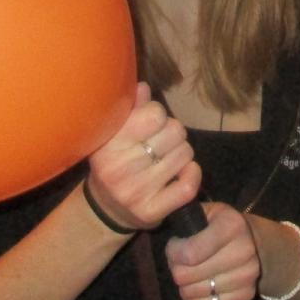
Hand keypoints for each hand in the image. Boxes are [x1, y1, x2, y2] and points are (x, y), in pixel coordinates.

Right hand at [85, 82, 200, 231]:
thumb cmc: (116, 160)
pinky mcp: (151, 212)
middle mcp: (119, 169)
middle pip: (175, 132)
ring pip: (184, 155)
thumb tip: (143, 87)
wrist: (107, 208)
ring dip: (182, 153)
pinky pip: (188, 185)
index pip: (154, 115)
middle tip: (163, 142)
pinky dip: (192, 174)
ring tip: (168, 157)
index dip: (158, 115)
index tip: (151, 123)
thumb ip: (131, 109)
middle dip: (174, 133)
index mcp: (108, 144)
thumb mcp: (115, 133)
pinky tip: (181, 172)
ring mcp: (135, 192)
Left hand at [165, 202, 260, 299]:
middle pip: (187, 276)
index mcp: (233, 225)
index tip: (174, 246)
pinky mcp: (247, 295)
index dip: (173, 253)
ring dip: (185, 285)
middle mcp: (245, 250)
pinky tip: (200, 285)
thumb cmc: (219, 226)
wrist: (252, 242)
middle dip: (177, 269)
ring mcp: (248, 275)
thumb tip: (168, 217)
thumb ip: (188, 215)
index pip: (189, 253)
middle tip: (180, 261)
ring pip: (193, 293)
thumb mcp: (207, 211)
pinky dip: (196, 299)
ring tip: (191, 272)